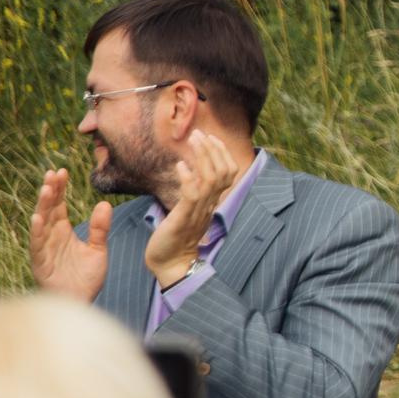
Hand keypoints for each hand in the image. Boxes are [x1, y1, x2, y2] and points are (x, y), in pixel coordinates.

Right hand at [28, 169, 108, 300]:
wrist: (81, 301)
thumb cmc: (86, 277)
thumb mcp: (98, 249)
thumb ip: (100, 228)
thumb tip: (104, 203)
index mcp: (64, 231)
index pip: (60, 205)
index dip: (60, 188)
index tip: (62, 171)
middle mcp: (52, 236)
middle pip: (49, 209)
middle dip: (51, 191)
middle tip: (53, 173)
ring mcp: (45, 248)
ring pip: (41, 223)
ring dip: (43, 206)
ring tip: (46, 189)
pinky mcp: (41, 262)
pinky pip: (37, 244)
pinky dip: (37, 231)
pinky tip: (38, 218)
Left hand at [144, 130, 244, 286]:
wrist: (171, 264)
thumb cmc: (175, 238)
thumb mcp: (187, 211)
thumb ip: (192, 193)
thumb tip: (190, 172)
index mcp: (211, 202)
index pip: (227, 173)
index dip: (222, 154)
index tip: (210, 138)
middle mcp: (209, 204)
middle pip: (223, 172)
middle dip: (213, 149)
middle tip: (199, 133)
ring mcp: (198, 211)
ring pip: (211, 178)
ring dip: (203, 156)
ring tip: (192, 140)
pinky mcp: (184, 217)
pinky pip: (192, 194)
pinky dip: (188, 178)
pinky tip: (180, 166)